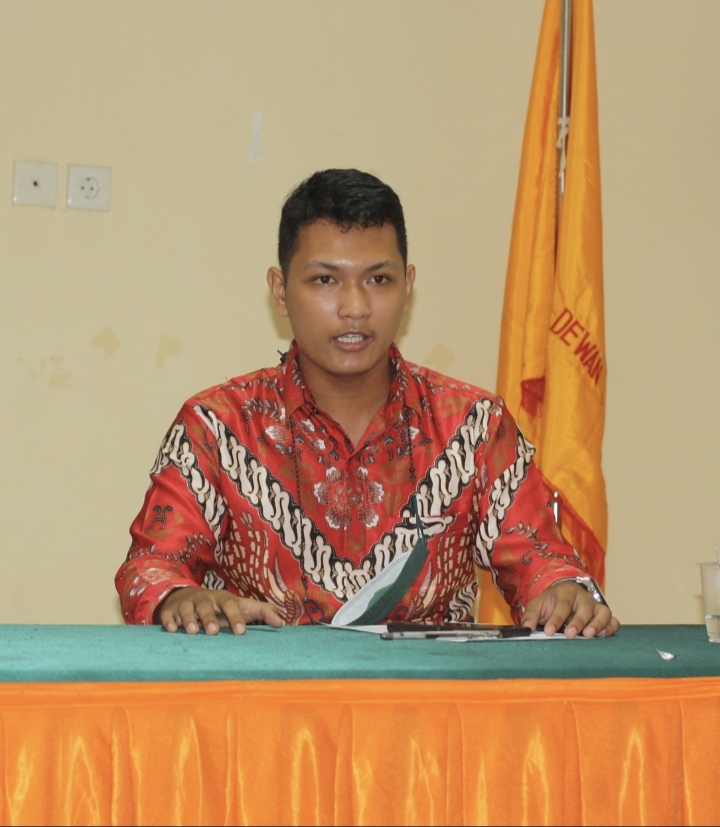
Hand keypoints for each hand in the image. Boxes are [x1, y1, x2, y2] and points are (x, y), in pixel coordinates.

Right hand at [155, 587, 284, 635]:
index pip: (231, 604)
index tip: (241, 632)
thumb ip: (262, 613)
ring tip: (191, 631)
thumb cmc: (220, 607)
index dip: (236, 616)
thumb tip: (282, 623)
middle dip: (209, 617)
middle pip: (207, 604)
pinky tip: (171, 629)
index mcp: (223, 599)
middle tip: (213, 632)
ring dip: (189, 619)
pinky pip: (168, 615)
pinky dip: (169, 621)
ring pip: (187, 609)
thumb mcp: (241, 607)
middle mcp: (205, 599)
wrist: (187, 597)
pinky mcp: (171, 611)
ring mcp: (187, 604)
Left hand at [521, 581, 619, 638]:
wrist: (562, 598)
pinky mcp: (604, 617)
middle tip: (570, 634)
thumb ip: (530, 616)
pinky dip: (610, 628)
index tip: (548, 631)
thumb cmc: (550, 604)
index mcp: (565, 592)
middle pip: (585, 607)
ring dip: (598, 624)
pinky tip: (603, 636)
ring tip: (589, 635)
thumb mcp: (537, 606)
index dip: (556, 619)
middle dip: (578, 621)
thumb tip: (526, 629)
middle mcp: (583, 598)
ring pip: (603, 612)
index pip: (562, 605)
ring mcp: (596, 607)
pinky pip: (613, 621)